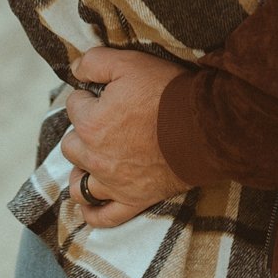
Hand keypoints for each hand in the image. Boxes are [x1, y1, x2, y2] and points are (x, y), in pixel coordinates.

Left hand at [58, 46, 190, 227]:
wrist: (205, 127)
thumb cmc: (167, 94)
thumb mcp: (128, 63)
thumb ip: (94, 61)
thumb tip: (74, 69)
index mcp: (91, 123)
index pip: (73, 106)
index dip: (88, 96)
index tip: (105, 95)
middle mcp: (95, 157)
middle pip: (71, 145)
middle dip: (83, 132)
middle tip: (105, 124)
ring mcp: (114, 183)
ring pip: (79, 184)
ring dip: (81, 172)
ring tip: (92, 161)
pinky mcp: (134, 200)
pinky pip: (104, 216)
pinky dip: (93, 213)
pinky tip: (90, 206)